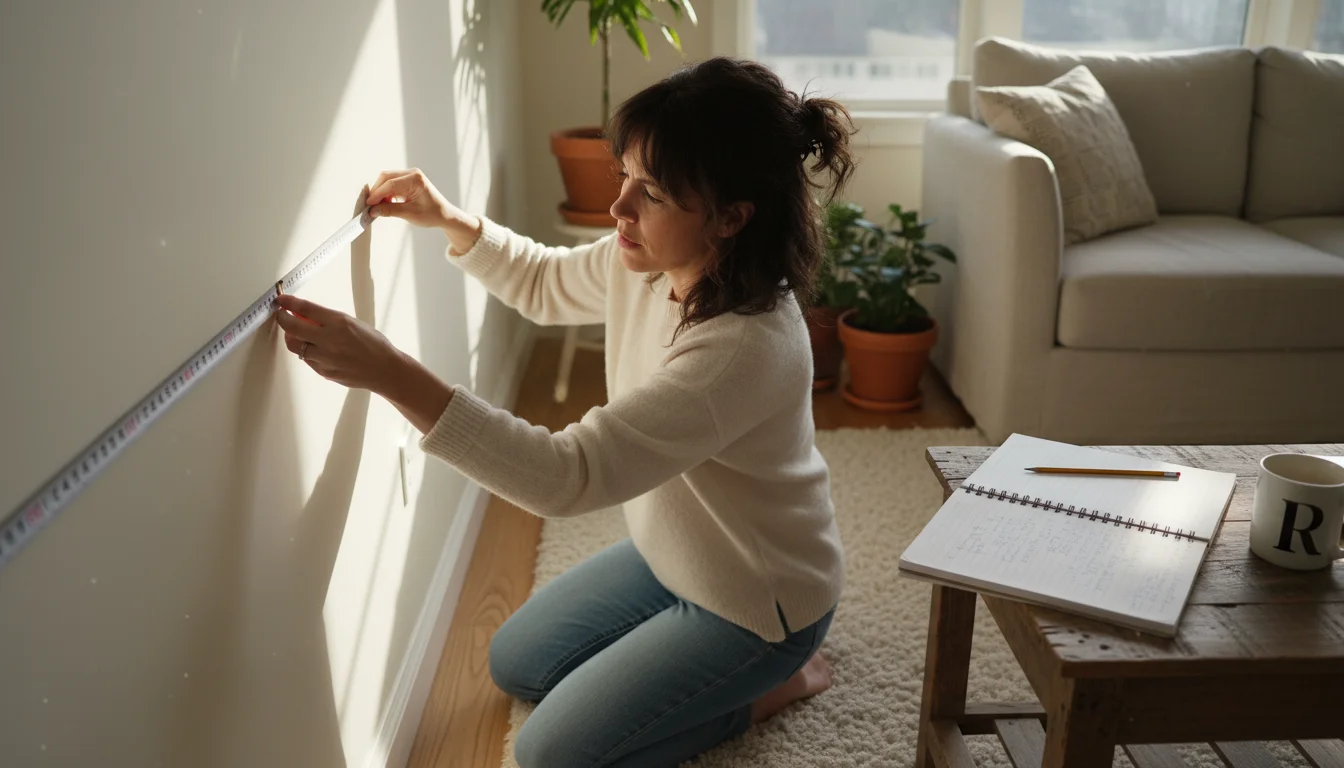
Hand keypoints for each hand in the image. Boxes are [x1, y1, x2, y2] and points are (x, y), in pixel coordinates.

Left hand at [275, 294, 404, 393]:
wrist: (385, 370)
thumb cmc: (373, 345)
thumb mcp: (353, 323)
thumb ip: (328, 319)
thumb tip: (304, 314)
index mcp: (340, 323)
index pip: (306, 309)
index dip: (289, 303)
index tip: (282, 300)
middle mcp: (330, 340)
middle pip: (292, 328)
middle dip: (283, 319)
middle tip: (282, 315)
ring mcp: (325, 358)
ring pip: (294, 345)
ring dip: (292, 337)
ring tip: (298, 333)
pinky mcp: (324, 372)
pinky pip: (306, 359)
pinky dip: (306, 351)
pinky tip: (315, 348)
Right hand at [366, 168, 482, 252]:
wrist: (444, 215)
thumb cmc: (431, 214)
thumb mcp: (409, 214)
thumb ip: (389, 211)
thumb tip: (372, 210)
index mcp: (415, 179)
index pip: (390, 184)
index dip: (377, 194)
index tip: (368, 205)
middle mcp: (412, 173)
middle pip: (386, 178)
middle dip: (377, 192)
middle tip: (370, 206)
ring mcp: (410, 175)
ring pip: (387, 180)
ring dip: (381, 192)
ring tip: (379, 207)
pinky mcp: (408, 180)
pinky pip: (392, 183)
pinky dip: (386, 193)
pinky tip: (386, 203)